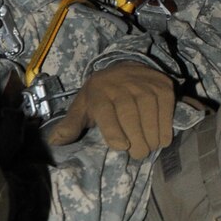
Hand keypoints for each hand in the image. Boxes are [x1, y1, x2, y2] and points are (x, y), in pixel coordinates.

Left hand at [47, 60, 175, 158]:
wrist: (124, 66)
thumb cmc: (100, 94)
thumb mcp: (83, 107)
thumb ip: (71, 125)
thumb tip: (54, 142)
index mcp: (98, 92)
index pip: (106, 113)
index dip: (114, 132)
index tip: (122, 146)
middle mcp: (121, 86)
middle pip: (130, 117)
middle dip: (137, 141)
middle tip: (138, 154)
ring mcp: (144, 84)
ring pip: (150, 115)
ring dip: (152, 137)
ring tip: (150, 147)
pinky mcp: (162, 86)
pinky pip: (166, 110)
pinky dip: (165, 127)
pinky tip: (161, 139)